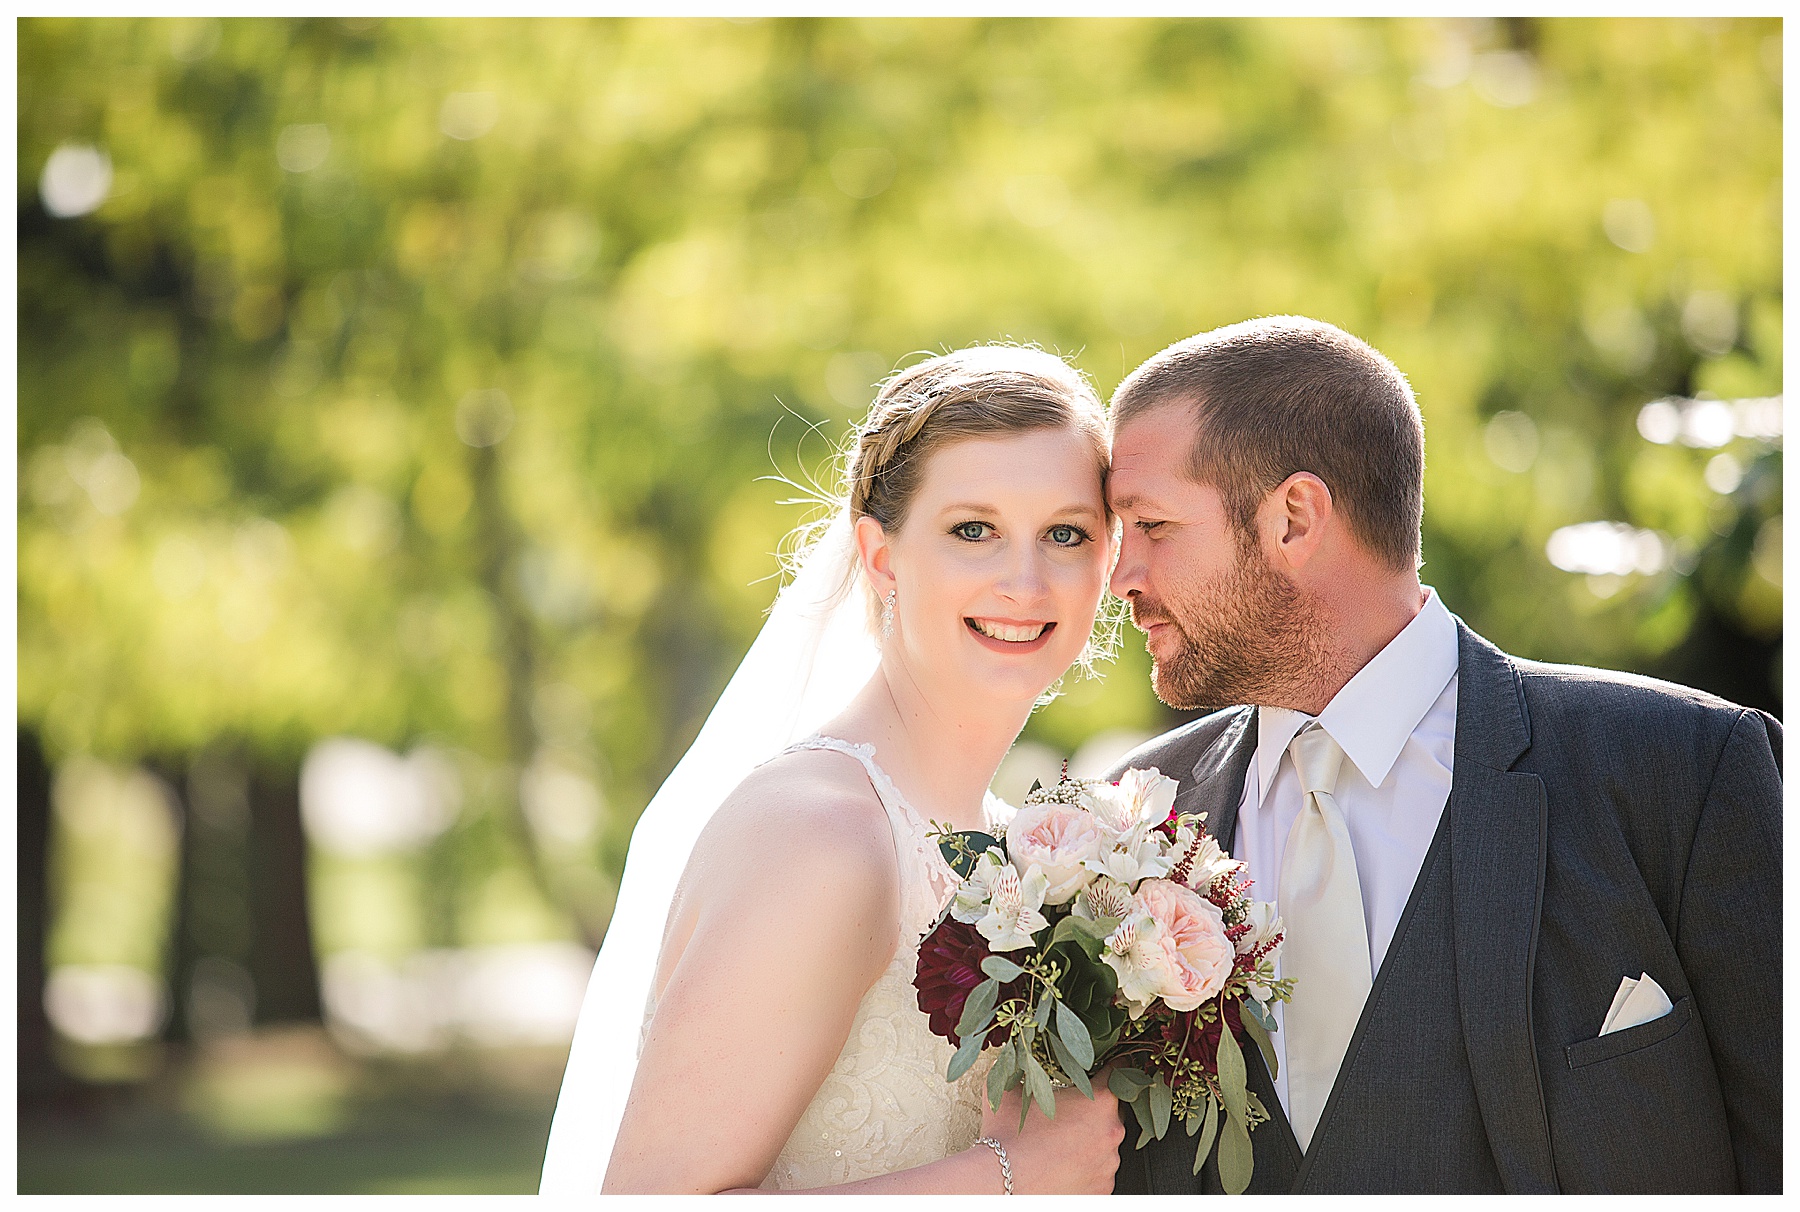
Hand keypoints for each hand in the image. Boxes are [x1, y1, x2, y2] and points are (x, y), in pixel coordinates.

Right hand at [979, 1077, 1124, 1194]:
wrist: (1000, 1182)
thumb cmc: (1008, 1136)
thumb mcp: (1012, 1088)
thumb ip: (1025, 1069)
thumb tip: (1020, 1058)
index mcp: (1099, 1101)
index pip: (1119, 1072)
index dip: (1108, 1067)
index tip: (1102, 1069)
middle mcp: (1112, 1132)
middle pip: (1113, 1112)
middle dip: (1094, 1110)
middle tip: (1069, 1113)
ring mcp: (1110, 1165)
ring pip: (1106, 1145)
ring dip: (1090, 1142)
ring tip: (1062, 1144)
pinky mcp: (1103, 1190)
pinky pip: (1100, 1174)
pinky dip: (1087, 1169)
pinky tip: (1064, 1165)